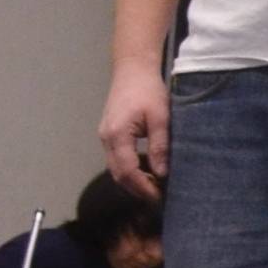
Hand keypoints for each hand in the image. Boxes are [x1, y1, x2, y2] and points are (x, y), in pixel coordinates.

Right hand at [99, 64, 171, 195]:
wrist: (133, 69)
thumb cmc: (148, 90)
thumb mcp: (160, 117)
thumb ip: (159, 146)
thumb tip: (162, 173)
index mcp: (117, 136)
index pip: (127, 172)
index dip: (142, 188)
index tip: (159, 198)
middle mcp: (106, 139)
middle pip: (118, 174)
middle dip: (136, 189)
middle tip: (158, 198)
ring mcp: (105, 136)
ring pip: (116, 167)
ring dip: (132, 180)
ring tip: (154, 188)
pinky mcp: (109, 132)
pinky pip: (117, 158)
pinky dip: (130, 168)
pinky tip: (147, 170)